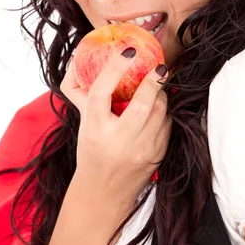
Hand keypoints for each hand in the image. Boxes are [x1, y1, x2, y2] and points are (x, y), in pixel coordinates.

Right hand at [60, 48, 171, 211]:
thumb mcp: (83, 124)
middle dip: (154, 82)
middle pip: (142, 105)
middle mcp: (118, 141)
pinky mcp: (156, 156)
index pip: (102, 93)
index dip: (115, 69)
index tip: (128, 52)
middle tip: (159, 66)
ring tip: (157, 86)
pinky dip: (164, 112)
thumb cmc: (91, 152)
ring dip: (161, 95)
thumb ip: (80, 94)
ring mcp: (140, 151)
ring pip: (160, 113)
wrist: (104, 192)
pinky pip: (167, 125)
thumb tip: (77, 61)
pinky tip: (159, 107)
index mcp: (94, 129)